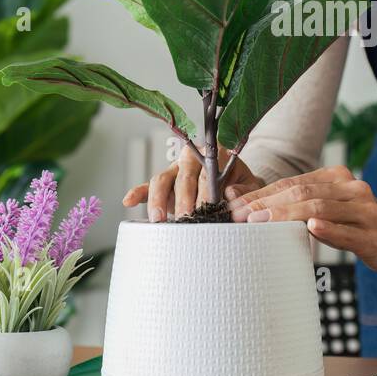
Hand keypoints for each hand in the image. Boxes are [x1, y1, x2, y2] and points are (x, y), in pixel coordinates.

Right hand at [121, 145, 264, 220]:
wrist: (232, 185)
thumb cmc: (240, 185)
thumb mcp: (249, 186)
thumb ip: (244, 189)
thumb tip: (231, 193)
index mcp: (214, 155)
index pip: (208, 170)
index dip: (207, 189)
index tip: (209, 206)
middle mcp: (191, 159)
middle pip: (183, 176)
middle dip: (184, 198)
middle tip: (186, 218)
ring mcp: (174, 171)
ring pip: (162, 179)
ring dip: (158, 199)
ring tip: (159, 220)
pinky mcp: (163, 184)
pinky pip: (146, 186)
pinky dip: (137, 193)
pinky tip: (128, 202)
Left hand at [228, 165, 376, 273]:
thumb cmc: (357, 225)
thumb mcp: (330, 209)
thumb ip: (299, 205)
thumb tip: (252, 205)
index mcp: (337, 177)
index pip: (293, 182)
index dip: (263, 193)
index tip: (237, 205)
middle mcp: (351, 188)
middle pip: (303, 192)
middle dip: (268, 203)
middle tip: (241, 215)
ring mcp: (364, 210)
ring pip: (320, 208)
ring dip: (287, 215)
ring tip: (261, 222)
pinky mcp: (372, 234)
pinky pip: (346, 231)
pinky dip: (327, 229)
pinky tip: (310, 228)